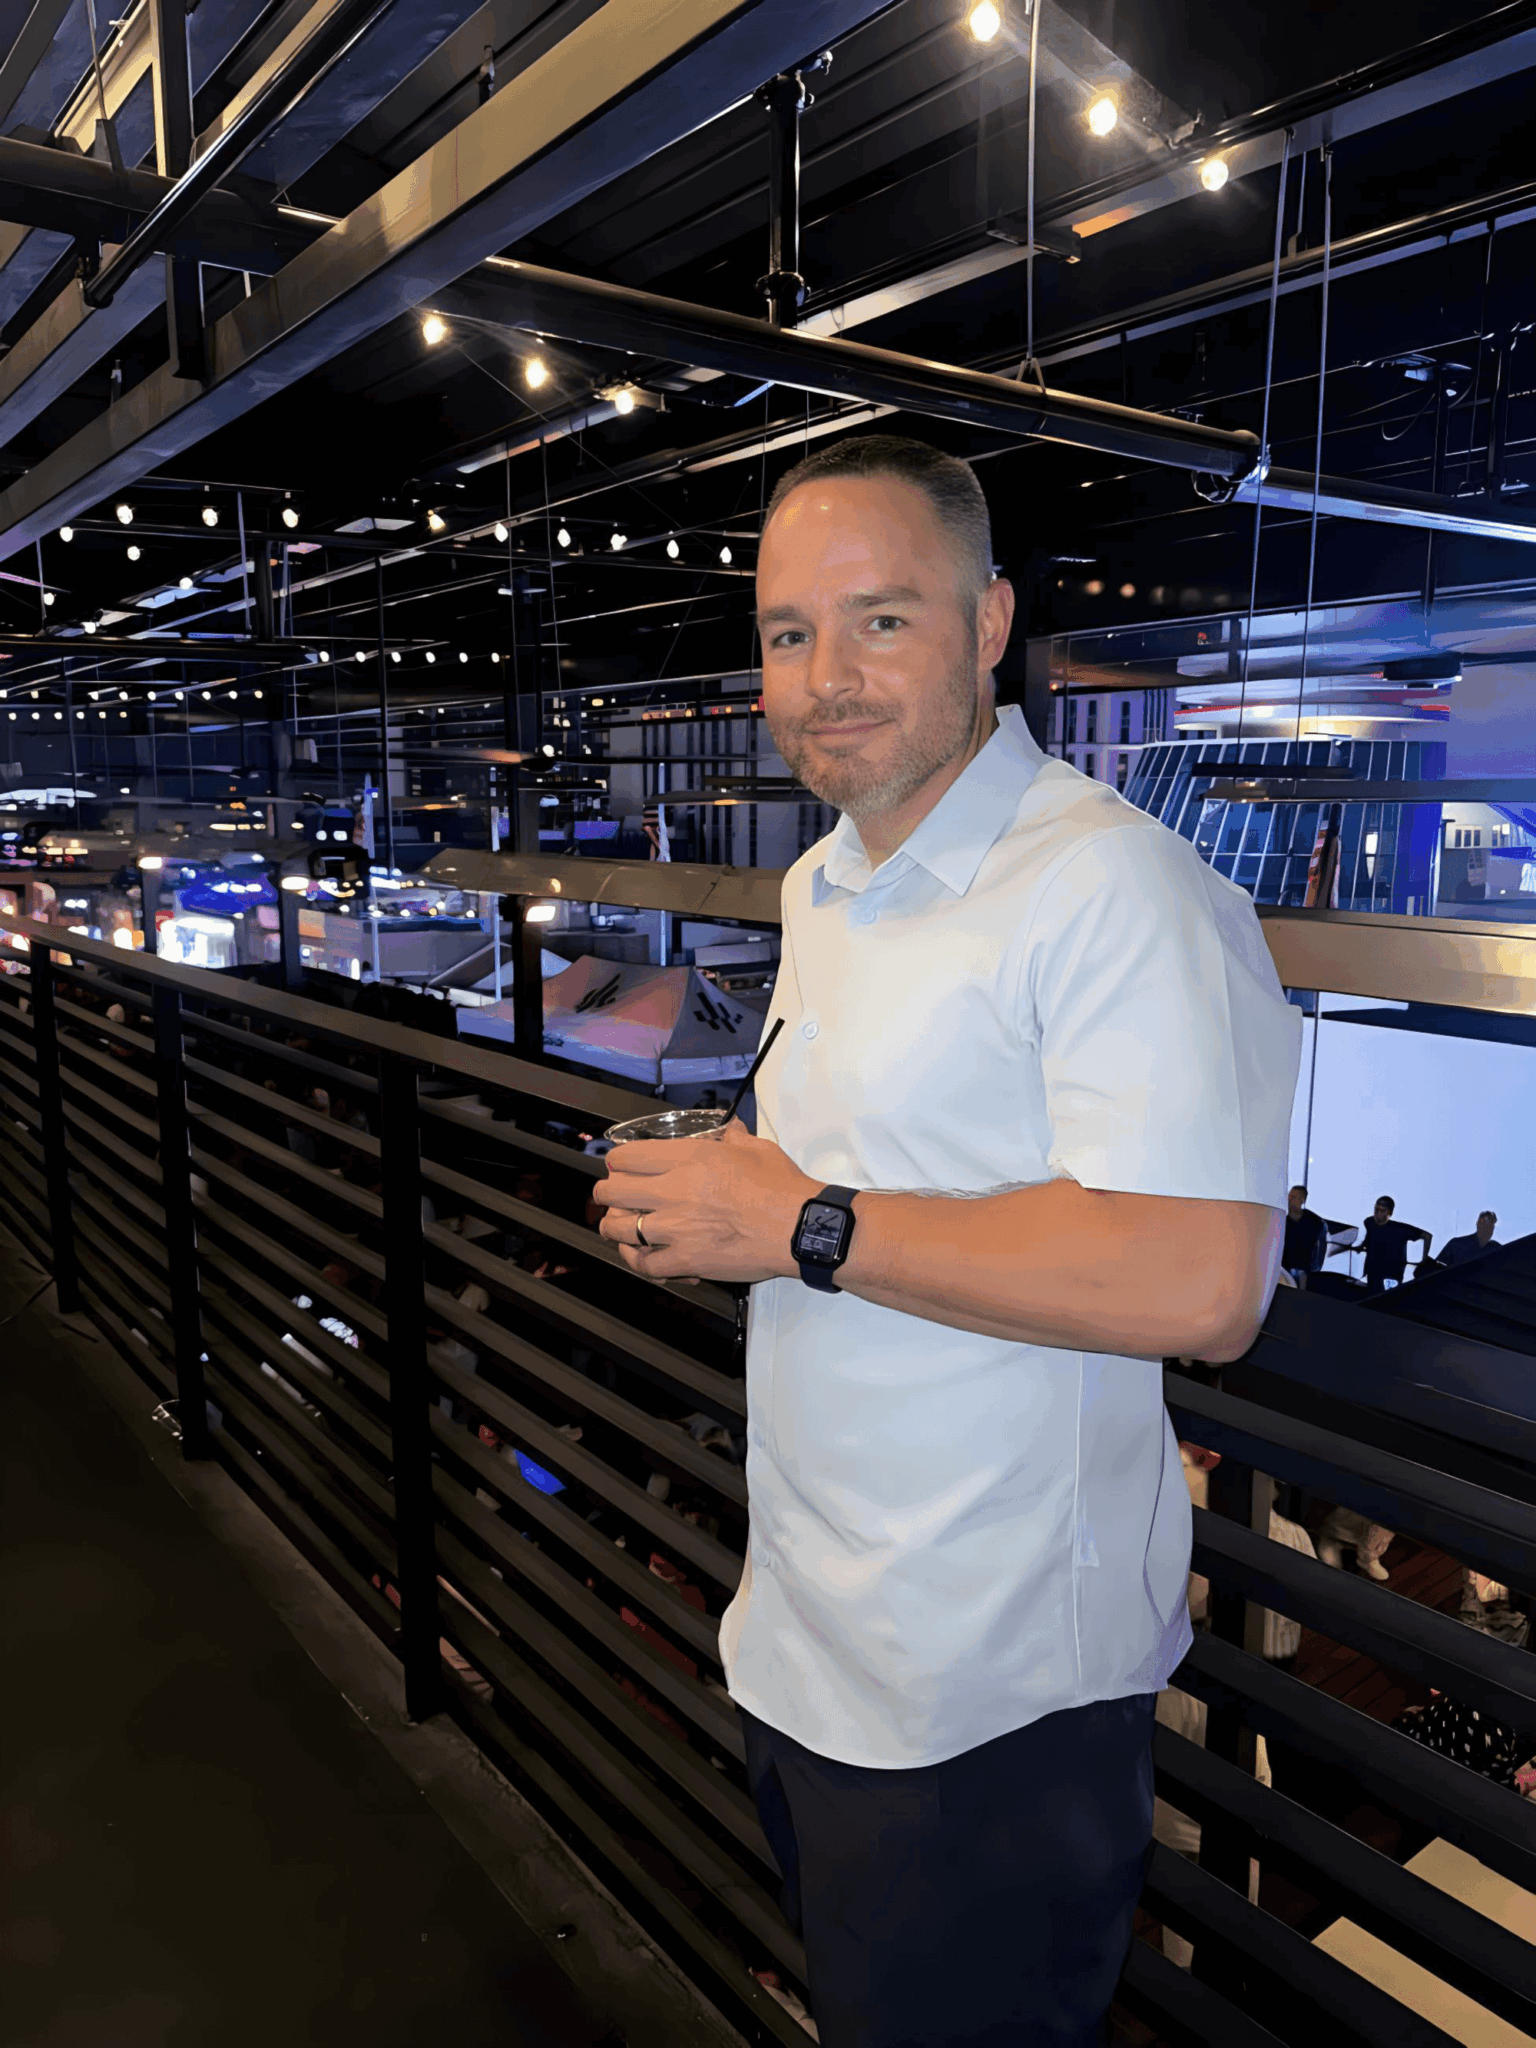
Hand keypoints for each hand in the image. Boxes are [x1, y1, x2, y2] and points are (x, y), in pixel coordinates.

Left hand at [593, 1118, 817, 1284]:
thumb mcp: (755, 1148)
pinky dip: (637, 1259)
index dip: (617, 1162)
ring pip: (619, 1228)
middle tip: (611, 1194)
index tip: (620, 1166)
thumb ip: (732, 1137)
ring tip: (616, 1224)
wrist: (799, 1227)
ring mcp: (677, 1228)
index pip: (628, 1157)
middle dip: (607, 1192)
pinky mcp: (686, 1260)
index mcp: (690, 1159)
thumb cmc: (781, 1189)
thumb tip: (728, 1130)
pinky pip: (645, 1263)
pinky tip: (639, 1254)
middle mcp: (675, 1191)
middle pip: (614, 1190)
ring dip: (614, 1225)